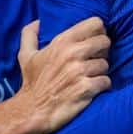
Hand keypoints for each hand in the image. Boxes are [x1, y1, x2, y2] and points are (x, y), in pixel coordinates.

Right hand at [15, 17, 111, 133]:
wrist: (32, 111)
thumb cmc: (31, 83)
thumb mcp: (25, 55)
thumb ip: (30, 34)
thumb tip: (38, 22)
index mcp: (62, 41)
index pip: (96, 24)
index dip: (98, 32)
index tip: (93, 41)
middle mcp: (73, 53)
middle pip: (105, 42)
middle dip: (102, 52)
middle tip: (94, 60)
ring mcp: (81, 71)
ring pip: (106, 64)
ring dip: (100, 72)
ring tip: (91, 77)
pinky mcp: (87, 89)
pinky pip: (106, 81)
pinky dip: (102, 86)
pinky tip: (93, 89)